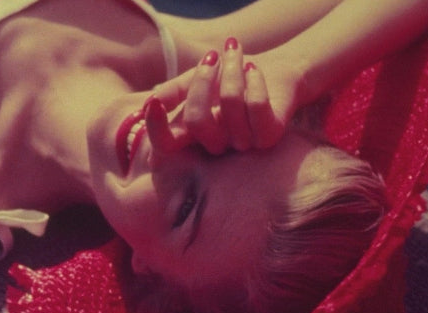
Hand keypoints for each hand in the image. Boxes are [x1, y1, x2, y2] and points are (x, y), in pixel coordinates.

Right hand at [150, 39, 299, 154]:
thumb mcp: (196, 80)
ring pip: (229, 104)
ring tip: (235, 51)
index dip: (156, 129)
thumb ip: (173, 91)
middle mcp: (216, 144)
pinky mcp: (269, 135)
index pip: (166, 146)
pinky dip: (254, 79)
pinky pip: (255, 105)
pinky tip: (254, 70)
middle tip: (212, 56)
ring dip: (232, 68)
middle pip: (196, 121)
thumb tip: (151, 102)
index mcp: (194, 135)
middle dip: (201, 81)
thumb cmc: (231, 78)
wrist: (276, 73)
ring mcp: (243, 143)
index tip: (154, 103)